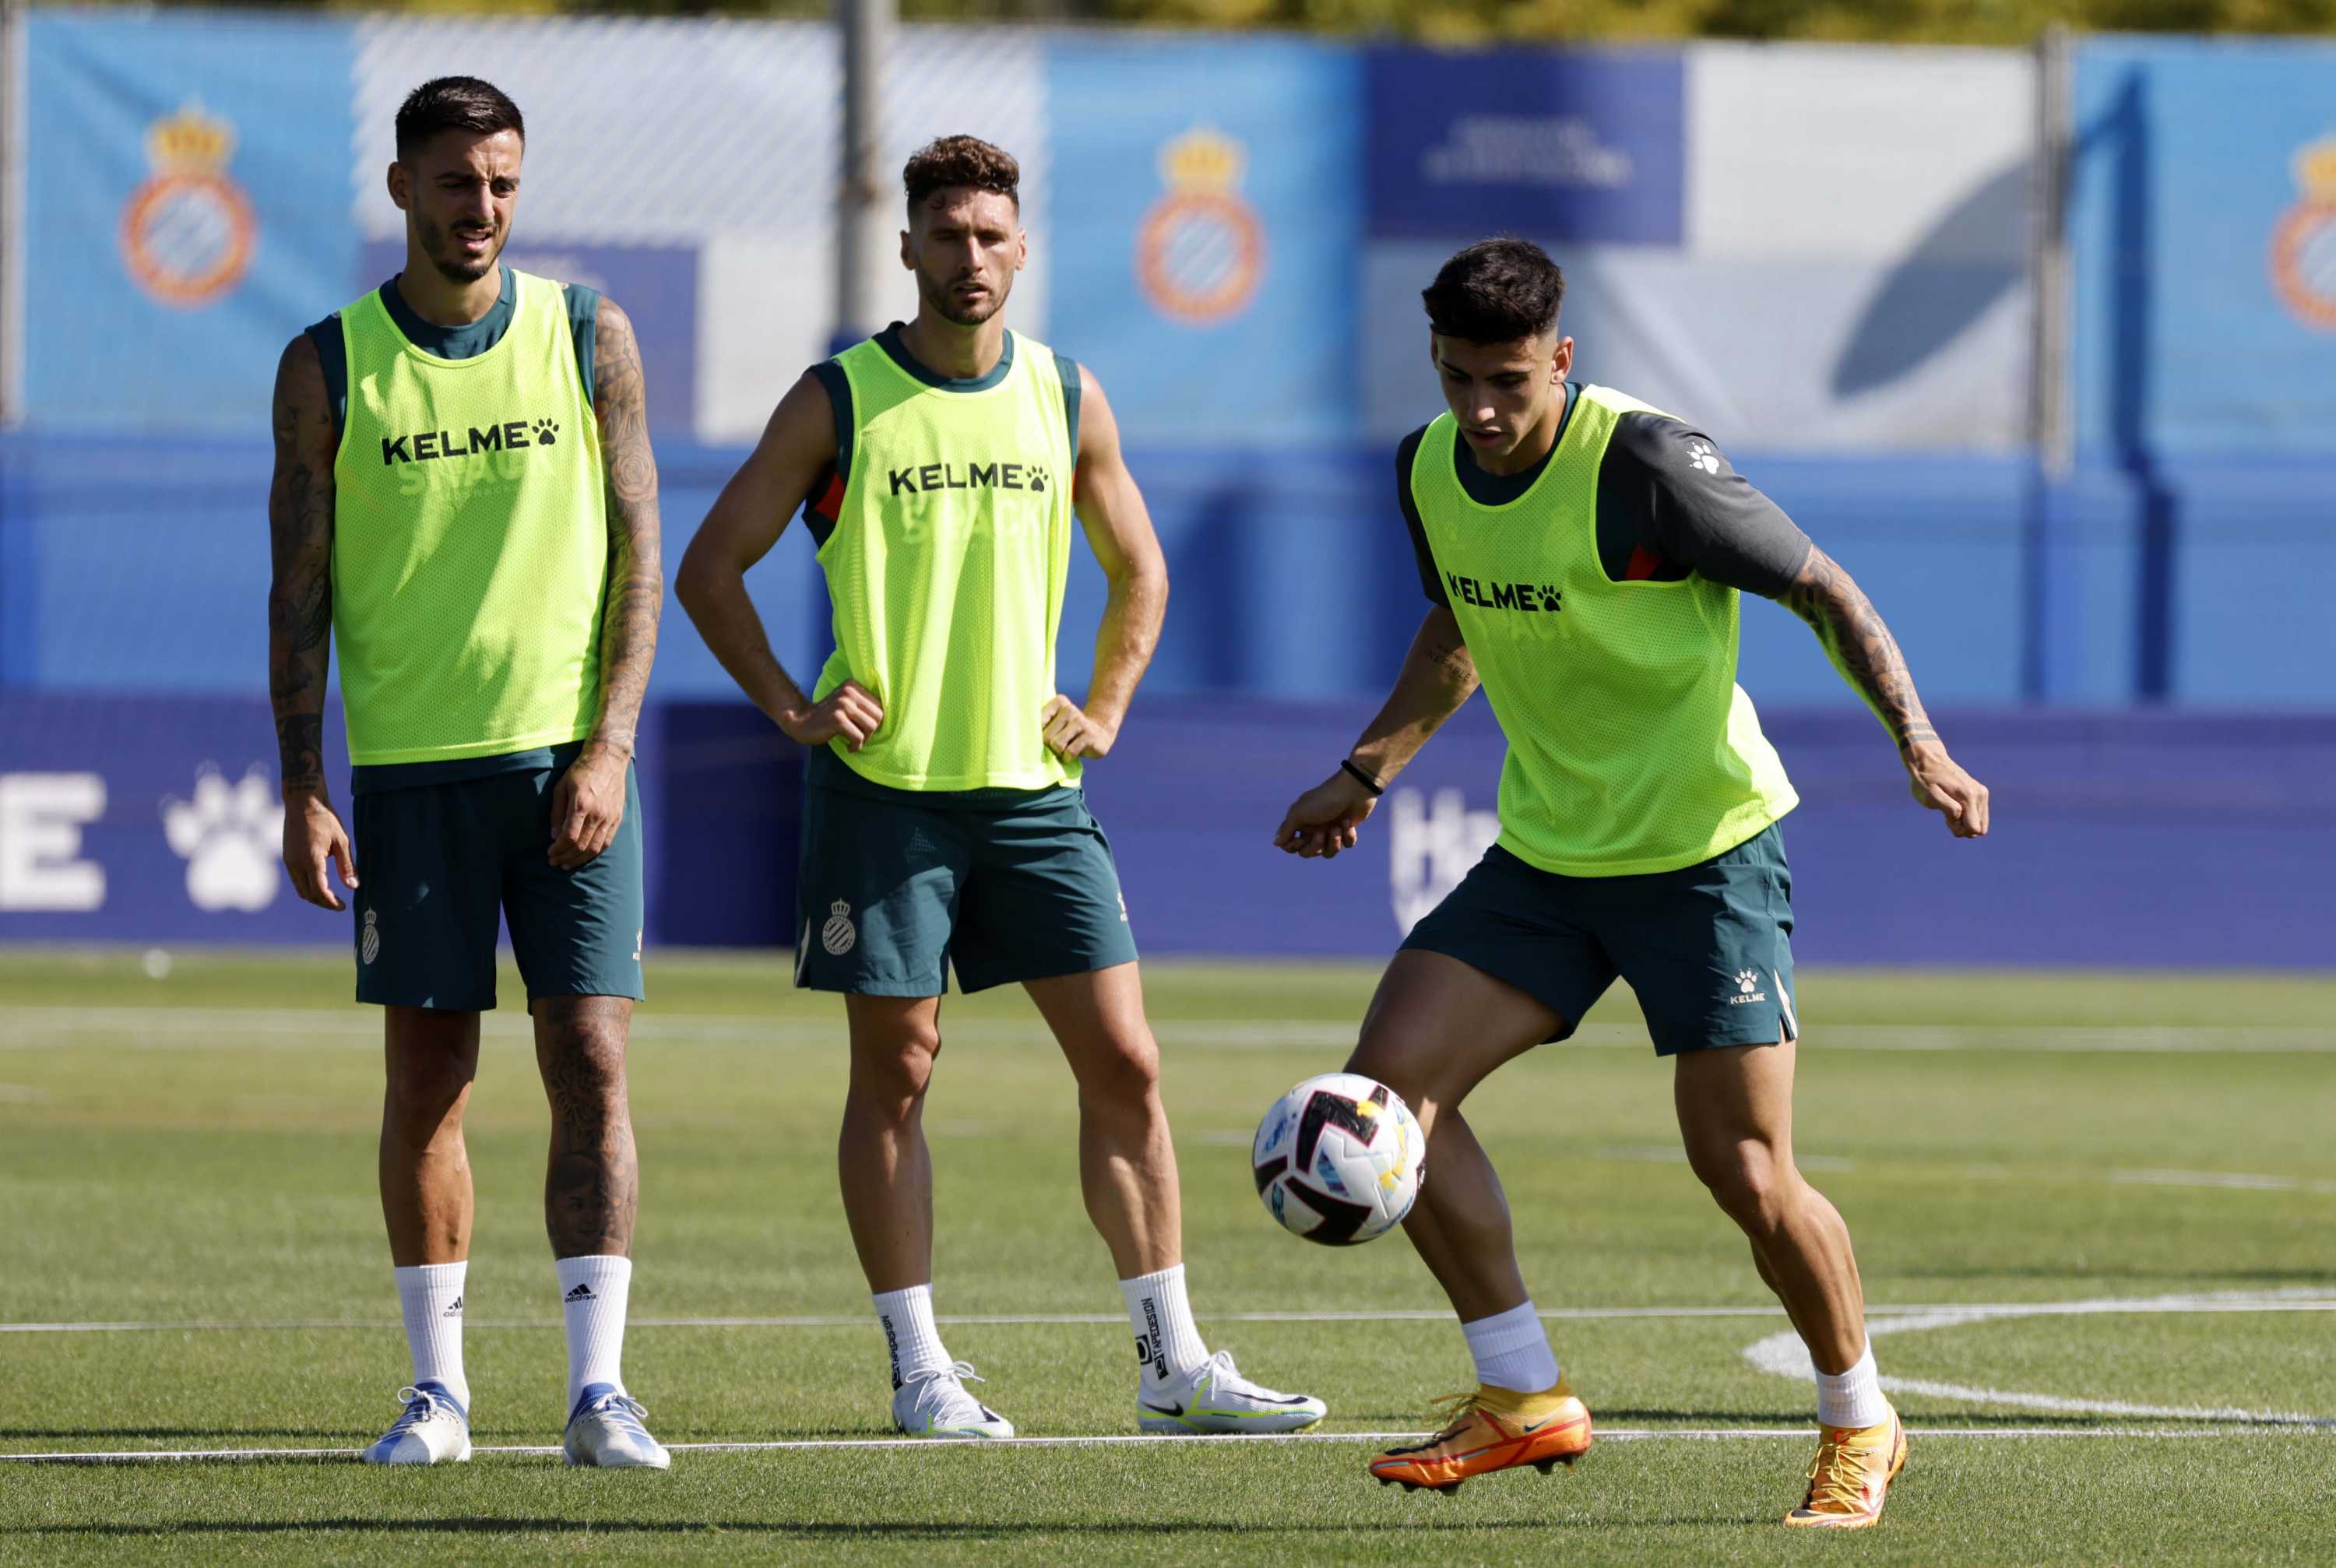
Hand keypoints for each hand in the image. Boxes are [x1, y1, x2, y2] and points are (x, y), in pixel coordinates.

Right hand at [281, 791, 357, 909]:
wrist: (303, 802)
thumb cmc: (325, 819)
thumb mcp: (342, 841)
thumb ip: (346, 865)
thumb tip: (353, 886)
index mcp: (311, 860)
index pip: (319, 891)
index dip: (331, 902)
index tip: (343, 907)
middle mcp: (296, 863)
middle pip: (308, 894)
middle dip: (323, 903)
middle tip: (339, 905)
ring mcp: (289, 861)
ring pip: (300, 889)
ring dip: (314, 897)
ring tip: (331, 897)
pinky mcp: (287, 857)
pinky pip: (296, 879)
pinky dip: (307, 887)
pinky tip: (320, 884)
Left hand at [549, 743, 627, 868]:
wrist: (608, 759)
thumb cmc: (581, 771)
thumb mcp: (561, 787)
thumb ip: (557, 813)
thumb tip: (554, 835)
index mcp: (581, 805)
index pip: (569, 837)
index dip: (558, 849)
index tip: (549, 853)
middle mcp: (597, 814)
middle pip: (581, 846)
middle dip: (566, 857)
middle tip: (555, 862)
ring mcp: (609, 817)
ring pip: (595, 848)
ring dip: (580, 859)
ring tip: (568, 863)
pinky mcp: (617, 818)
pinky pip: (607, 841)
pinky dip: (595, 852)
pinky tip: (584, 855)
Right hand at [777, 680, 882, 751]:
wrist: (800, 721)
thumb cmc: (828, 717)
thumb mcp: (846, 704)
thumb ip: (863, 705)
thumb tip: (886, 718)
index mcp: (853, 686)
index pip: (879, 706)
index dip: (874, 722)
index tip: (861, 728)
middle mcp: (849, 692)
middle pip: (878, 717)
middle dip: (871, 732)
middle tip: (859, 737)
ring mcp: (843, 704)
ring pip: (871, 727)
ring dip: (864, 739)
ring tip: (854, 742)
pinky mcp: (837, 719)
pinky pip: (858, 737)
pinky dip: (855, 746)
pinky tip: (848, 748)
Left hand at [1041, 694, 1119, 759]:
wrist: (1101, 731)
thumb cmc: (1070, 730)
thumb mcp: (1056, 722)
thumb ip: (1042, 725)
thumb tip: (1029, 740)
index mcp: (1059, 702)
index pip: (1037, 722)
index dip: (1038, 734)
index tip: (1046, 736)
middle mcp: (1069, 709)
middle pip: (1046, 736)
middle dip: (1049, 746)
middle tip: (1058, 745)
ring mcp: (1081, 722)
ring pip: (1057, 744)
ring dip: (1059, 752)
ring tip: (1065, 749)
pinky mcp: (1089, 736)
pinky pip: (1069, 752)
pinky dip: (1068, 758)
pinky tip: (1073, 754)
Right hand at [1272, 770, 1380, 859]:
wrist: (1353, 789)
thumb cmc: (1324, 800)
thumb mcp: (1300, 812)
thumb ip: (1286, 829)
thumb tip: (1275, 843)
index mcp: (1300, 822)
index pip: (1290, 845)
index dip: (1293, 847)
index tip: (1300, 839)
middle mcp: (1314, 828)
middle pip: (1308, 852)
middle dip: (1316, 846)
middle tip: (1322, 833)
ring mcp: (1330, 830)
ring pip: (1328, 852)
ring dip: (1333, 842)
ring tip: (1338, 828)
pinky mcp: (1347, 830)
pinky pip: (1346, 845)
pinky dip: (1348, 836)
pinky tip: (1349, 823)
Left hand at [1904, 740, 1988, 838]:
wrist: (1928, 760)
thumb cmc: (1925, 780)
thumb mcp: (1929, 797)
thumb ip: (1947, 809)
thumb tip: (1961, 815)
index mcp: (1969, 797)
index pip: (1974, 830)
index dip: (1958, 829)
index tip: (1946, 818)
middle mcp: (1980, 795)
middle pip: (1980, 829)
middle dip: (1963, 827)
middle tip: (1947, 814)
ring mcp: (1982, 793)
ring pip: (1980, 823)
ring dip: (1964, 821)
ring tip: (1949, 807)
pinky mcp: (1980, 792)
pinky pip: (1978, 815)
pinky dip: (1966, 814)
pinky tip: (1953, 803)